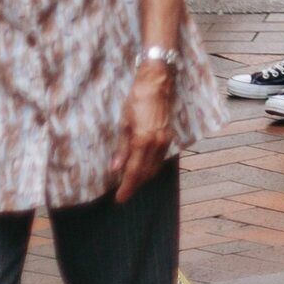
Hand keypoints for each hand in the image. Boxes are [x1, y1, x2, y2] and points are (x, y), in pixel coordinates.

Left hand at [110, 65, 177, 201]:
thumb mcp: (124, 124)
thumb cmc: (137, 100)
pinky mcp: (168, 138)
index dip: (126, 187)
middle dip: (134, 186)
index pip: (134, 172)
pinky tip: (142, 169)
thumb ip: (122, 149)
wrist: (157, 84)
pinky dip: (150, 168)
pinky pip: (159, 160)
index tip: (119, 198)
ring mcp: (165, 142)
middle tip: (123, 194)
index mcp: (143, 141)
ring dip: (143, 178)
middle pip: (145, 174)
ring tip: (131, 184)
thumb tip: (115, 169)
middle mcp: (157, 145)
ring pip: (154, 169)